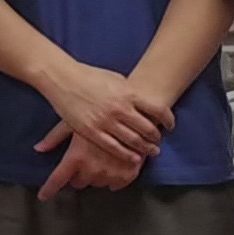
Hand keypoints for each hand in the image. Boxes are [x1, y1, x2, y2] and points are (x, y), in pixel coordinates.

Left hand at [33, 123, 143, 200]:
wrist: (135, 113)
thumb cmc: (100, 114)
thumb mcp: (74, 121)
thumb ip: (55, 137)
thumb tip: (38, 148)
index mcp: (77, 157)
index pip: (58, 179)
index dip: (48, 190)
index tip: (43, 196)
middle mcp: (93, 169)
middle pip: (79, 183)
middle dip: (79, 173)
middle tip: (85, 158)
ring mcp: (112, 173)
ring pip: (97, 184)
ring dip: (96, 175)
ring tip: (101, 158)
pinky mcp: (129, 174)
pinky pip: (115, 186)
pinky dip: (113, 178)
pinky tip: (114, 165)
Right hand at [42, 64, 171, 166]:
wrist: (63, 79)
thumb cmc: (89, 76)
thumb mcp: (116, 79)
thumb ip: (131, 93)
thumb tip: (144, 102)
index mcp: (128, 94)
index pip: (158, 110)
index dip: (168, 119)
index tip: (170, 125)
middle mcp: (120, 109)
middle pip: (148, 128)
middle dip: (156, 137)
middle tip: (158, 141)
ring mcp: (106, 121)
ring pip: (133, 141)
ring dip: (145, 148)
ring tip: (151, 151)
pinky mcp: (92, 131)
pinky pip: (114, 147)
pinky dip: (127, 155)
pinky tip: (134, 159)